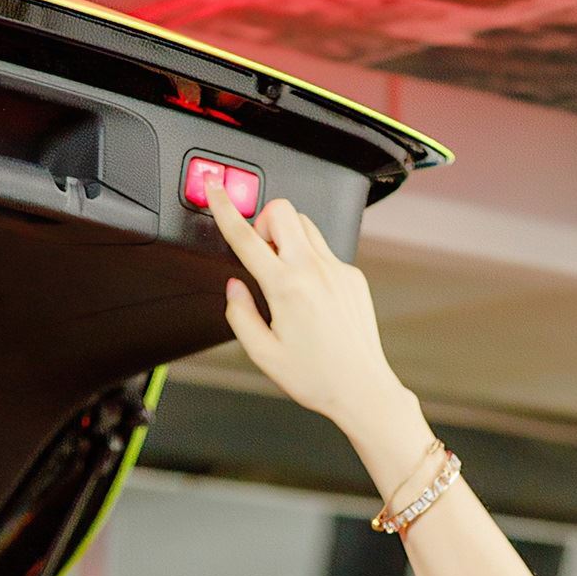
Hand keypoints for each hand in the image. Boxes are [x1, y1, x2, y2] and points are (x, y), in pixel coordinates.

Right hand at [205, 181, 433, 490]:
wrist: (362, 389)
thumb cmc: (317, 377)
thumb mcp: (263, 354)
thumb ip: (239, 315)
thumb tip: (234, 287)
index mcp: (286, 287)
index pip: (245, 236)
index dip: (224, 206)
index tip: (214, 186)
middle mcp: (314, 270)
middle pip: (282, 210)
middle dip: (263, 221)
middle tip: (261, 252)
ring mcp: (337, 270)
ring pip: (306, 224)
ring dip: (287, 237)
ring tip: (284, 274)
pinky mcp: (353, 276)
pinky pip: (325, 250)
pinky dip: (310, 259)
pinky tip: (310, 295)